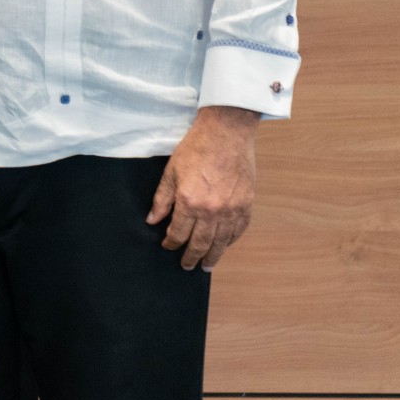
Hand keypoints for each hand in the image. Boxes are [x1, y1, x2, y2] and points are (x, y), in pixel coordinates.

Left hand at [147, 105, 259, 269]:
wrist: (226, 133)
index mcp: (190, 202)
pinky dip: (231, 240)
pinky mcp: (247, 204)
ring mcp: (232, 209)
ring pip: (221, 241)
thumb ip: (162, 199)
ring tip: (206, 265)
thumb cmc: (196, 149)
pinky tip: (224, 245)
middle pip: (200, 243)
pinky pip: (239, 230)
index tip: (168, 246)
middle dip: (191, 256)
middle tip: (187, 266)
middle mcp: (212, 210)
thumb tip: (152, 220)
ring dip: (213, 255)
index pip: (178, 233)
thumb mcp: (171, 172)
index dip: (171, 243)